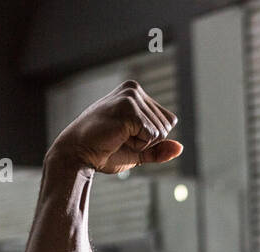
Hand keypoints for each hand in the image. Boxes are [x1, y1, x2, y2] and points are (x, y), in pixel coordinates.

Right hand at [49, 80, 181, 174]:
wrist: (78, 154)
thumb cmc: (104, 151)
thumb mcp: (138, 150)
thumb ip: (159, 149)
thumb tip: (180, 148)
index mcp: (135, 93)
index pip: (167, 120)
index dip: (151, 138)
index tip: (125, 136)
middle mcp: (134, 89)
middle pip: (167, 126)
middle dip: (147, 141)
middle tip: (120, 138)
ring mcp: (131, 97)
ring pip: (161, 131)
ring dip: (141, 143)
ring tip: (117, 137)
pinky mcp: (129, 109)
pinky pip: (152, 135)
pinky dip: (139, 145)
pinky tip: (117, 137)